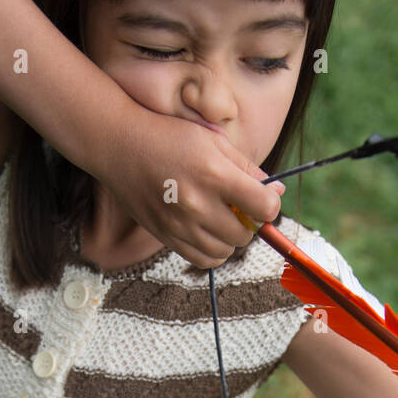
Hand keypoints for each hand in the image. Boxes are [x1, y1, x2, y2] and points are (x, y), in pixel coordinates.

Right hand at [96, 101, 286, 268]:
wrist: (119, 147)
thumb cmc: (169, 137)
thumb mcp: (213, 141)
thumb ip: (248, 168)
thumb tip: (278, 192)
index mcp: (214, 174)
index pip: (264, 207)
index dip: (270, 204)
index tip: (262, 197)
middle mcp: (198, 203)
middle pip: (246, 234)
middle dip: (250, 223)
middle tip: (239, 206)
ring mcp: (179, 224)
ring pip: (225, 251)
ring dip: (231, 238)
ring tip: (221, 218)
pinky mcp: (165, 236)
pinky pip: (203, 260)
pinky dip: (213, 251)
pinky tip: (207, 231)